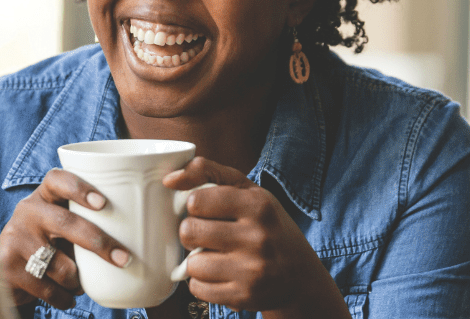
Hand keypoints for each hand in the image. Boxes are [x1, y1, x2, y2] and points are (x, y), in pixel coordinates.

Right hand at [0, 168, 132, 308]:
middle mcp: (27, 211)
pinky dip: (64, 298)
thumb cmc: (49, 242)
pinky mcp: (8, 267)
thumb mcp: (61, 224)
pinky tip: (66, 296)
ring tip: (79, 283)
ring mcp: (15, 239)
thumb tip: (143, 236)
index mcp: (44, 195)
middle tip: (123, 258)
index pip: (58, 180)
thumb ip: (86, 222)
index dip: (80, 189)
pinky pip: (48, 289)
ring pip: (59, 265)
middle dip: (98, 243)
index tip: (103, 203)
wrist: (5, 269)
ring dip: (77, 280)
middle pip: (65, 224)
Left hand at [165, 157, 346, 315]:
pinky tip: (220, 276)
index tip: (207, 211)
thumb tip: (169, 179)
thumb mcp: (248, 191)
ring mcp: (252, 271)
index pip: (196, 200)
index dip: (195, 206)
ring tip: (216, 257)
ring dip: (197, 261)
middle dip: (192, 233)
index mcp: (258, 206)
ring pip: (191, 264)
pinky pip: (197, 288)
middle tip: (208, 235)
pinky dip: (202, 283)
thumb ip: (209, 172)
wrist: (300, 276)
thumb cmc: (267, 226)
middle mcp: (258, 238)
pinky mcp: (244, 297)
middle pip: (189, 231)